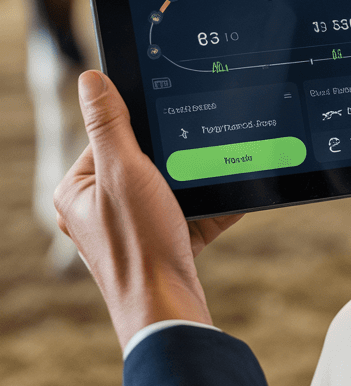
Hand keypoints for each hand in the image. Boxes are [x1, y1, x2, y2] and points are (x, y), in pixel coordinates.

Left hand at [54, 71, 242, 350]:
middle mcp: (101, 209)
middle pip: (147, 159)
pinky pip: (194, 208)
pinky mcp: (166, 240)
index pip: (108, 136)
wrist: (170, 306)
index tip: (168, 124)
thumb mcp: (123, 172)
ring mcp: (135, 226)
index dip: (141, 129)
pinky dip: (215, 202)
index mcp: (78, 190)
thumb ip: (109, 124)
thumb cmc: (138, 244)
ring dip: (200, 178)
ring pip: (175, 183)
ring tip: (214, 175)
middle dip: (179, 155)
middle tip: (195, 150)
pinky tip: (235, 194)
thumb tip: (91, 79)